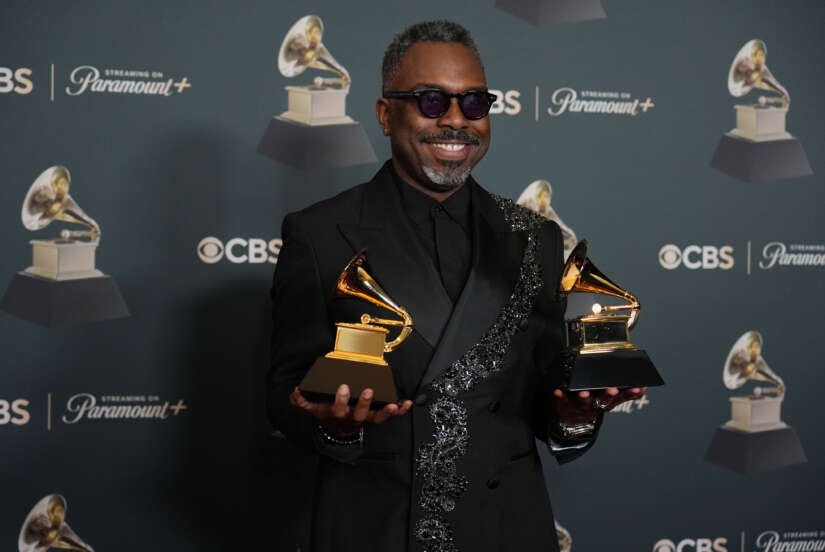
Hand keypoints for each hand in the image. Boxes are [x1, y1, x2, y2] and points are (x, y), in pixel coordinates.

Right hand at [290, 384, 412, 436]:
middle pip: (360, 413)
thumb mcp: (314, 408)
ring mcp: (366, 418)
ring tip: (392, 404)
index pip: (338, 409)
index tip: (343, 387)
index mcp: (339, 414)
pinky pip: (390, 416)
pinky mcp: (376, 416)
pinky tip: (406, 404)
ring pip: (377, 417)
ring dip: (386, 412)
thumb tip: (295, 392)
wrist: (338, 430)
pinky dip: (399, 411)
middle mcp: (353, 417)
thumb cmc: (328, 414)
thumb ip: (303, 401)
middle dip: (364, 402)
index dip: (341, 400)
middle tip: (368, 391)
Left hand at [552, 387, 647, 424]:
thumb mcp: (610, 402)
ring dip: (584, 398)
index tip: (637, 388)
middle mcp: (595, 405)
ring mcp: (580, 406)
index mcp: (607, 402)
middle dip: (608, 396)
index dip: (629, 394)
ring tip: (584, 394)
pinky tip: (557, 391)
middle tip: (613, 390)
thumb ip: (625, 394)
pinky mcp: (566, 404)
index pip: (621, 398)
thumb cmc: (593, 404)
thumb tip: (644, 387)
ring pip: (583, 402)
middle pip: (603, 401)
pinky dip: (560, 397)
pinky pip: (562, 400)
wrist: (572, 420)